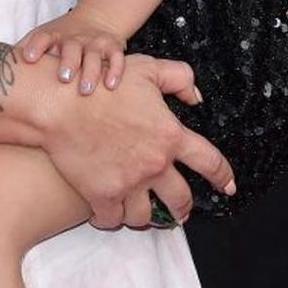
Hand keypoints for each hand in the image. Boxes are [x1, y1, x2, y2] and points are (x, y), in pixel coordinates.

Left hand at [19, 3, 126, 93]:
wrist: (96, 18)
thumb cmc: (61, 38)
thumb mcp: (42, 39)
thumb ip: (23, 52)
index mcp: (53, 35)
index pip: (41, 37)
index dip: (35, 46)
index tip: (28, 58)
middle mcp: (74, 37)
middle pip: (71, 47)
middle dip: (67, 62)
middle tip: (63, 78)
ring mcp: (94, 42)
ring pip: (94, 55)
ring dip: (91, 71)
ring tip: (85, 89)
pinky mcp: (113, 47)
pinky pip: (117, 58)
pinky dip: (115, 71)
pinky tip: (111, 85)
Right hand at [39, 53, 233, 229]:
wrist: (59, 103)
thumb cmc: (101, 83)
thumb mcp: (146, 68)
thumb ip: (178, 77)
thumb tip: (197, 97)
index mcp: (169, 135)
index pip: (209, 162)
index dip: (222, 176)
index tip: (227, 186)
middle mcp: (154, 164)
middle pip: (181, 198)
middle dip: (184, 208)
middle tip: (181, 210)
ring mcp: (128, 183)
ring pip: (147, 215)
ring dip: (146, 214)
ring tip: (143, 211)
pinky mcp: (102, 195)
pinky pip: (113, 220)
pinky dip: (112, 219)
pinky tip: (110, 212)